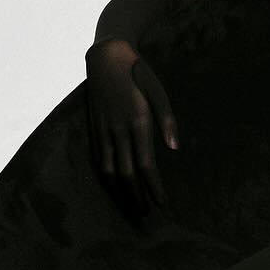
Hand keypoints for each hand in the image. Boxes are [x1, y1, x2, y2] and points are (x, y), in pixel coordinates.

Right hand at [84, 40, 176, 215]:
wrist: (106, 56)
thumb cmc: (138, 73)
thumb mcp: (158, 91)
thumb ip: (168, 120)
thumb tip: (174, 148)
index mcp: (137, 122)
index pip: (146, 165)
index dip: (154, 187)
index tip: (161, 203)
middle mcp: (118, 130)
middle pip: (127, 174)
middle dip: (136, 197)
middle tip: (145, 214)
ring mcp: (104, 130)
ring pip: (109, 170)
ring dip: (120, 192)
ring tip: (130, 206)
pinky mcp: (94, 128)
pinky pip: (99, 160)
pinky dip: (106, 177)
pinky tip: (114, 186)